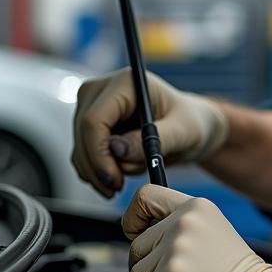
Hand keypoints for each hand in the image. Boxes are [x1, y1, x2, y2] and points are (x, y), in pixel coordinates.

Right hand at [71, 68, 228, 196]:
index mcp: (126, 82)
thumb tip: (115, 149)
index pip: (94, 120)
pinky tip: (123, 173)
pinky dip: (99, 172)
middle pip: (82, 136)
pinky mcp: (88, 126)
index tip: (114, 181)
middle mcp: (101, 90)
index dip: (98, 154)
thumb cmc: (191, 123)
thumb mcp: (183, 132)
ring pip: (80, 149)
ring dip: (103, 171)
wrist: (189, 128)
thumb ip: (153, 139)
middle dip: (99, 168)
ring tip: (134, 173)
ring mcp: (91, 107)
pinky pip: (83, 156)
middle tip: (118, 189)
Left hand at [120, 184, 271, 271]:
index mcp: (197, 207)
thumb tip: (140, 237)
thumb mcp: (214, 233)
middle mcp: (184, 223)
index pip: (146, 196)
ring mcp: (177, 250)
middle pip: (137, 245)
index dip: (133, 217)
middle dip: (145, 266)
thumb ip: (182, 228)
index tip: (134, 233)